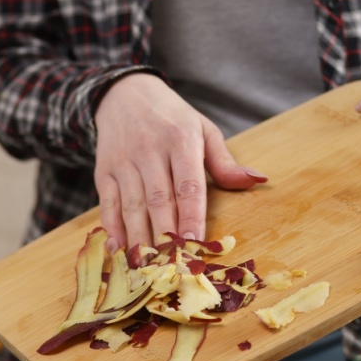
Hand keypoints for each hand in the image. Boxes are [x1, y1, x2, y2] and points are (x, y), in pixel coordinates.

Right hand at [93, 74, 266, 251]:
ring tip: (148, 266)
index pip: (188, 184)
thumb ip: (224, 162)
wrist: (123, 94)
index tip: (195, 242)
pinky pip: (108, 204)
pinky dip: (112, 229)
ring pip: (132, 206)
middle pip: (159, 200)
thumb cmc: (171, 117)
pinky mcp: (104, 171)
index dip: (191, 215)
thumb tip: (256, 180)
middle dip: (166, 235)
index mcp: (180, 139)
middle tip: (174, 266)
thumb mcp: (202, 129)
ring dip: (140, 239)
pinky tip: (120, 249)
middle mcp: (150, 150)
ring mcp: (124, 162)